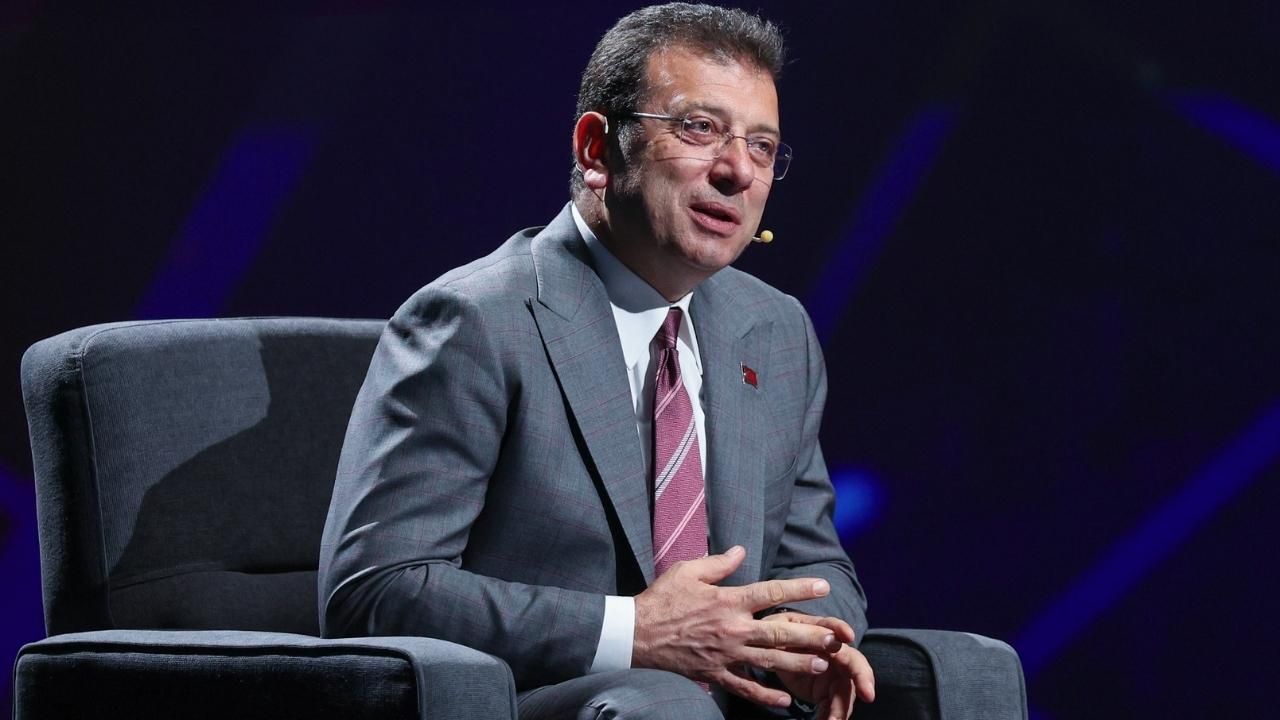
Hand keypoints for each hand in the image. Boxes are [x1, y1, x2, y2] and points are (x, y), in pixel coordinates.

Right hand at [632, 546, 845, 707]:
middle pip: (778, 632)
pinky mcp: (714, 674)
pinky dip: (765, 696)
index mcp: (728, 601)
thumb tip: (741, 551)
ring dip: (797, 664)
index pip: (771, 592)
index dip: (799, 588)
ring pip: (768, 661)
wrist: (634, 634)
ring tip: (822, 666)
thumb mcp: (688, 571)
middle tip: (834, 639)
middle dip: (809, 635)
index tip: (823, 585)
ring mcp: (725, 655)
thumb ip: (718, 563)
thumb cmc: (661, 599)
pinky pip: (744, 688)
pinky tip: (785, 701)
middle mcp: (732, 629)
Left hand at [765, 613, 875, 719]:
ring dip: (842, 707)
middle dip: (863, 678)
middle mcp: (835, 653)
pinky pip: (834, 706)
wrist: (773, 654)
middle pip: (854, 665)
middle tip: (867, 694)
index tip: (848, 636)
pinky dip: (832, 716)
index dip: (842, 629)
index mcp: (820, 632)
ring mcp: (835, 675)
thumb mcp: (777, 629)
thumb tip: (803, 638)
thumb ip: (788, 632)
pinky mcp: (829, 692)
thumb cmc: (777, 635)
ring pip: (845, 691)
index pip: (834, 627)